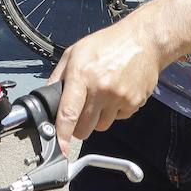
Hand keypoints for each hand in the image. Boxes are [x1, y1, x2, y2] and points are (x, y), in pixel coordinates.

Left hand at [50, 15, 160, 152]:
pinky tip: (116, 93)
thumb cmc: (107, 43)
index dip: (62, 135)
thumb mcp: (75, 52)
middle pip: (84, 128)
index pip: (68, 112)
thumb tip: (47, 98)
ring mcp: (119, 98)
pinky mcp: (134, 103)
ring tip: (101, 95)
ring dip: (97, 118)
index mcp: (82, 75)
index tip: (60, 149)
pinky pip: (118, 119)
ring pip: (101, 127)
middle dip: (79, 125)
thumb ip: (58, 76)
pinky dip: (114, 112)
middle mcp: (101, 89)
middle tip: (81, 109)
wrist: (143, 40)